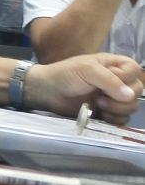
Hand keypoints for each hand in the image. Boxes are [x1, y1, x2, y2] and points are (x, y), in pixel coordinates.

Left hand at [25, 52, 140, 124]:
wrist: (48, 92)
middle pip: (137, 90)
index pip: (135, 71)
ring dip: (117, 109)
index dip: (127, 78)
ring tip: (98, 104)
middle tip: (101, 97)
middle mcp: (116, 80)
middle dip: (122, 97)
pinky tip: (99, 114)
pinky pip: (122, 119)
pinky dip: (114, 119)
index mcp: (114, 65)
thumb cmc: (66, 75)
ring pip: (131, 106)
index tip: (109, 81)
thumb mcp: (87, 71)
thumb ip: (110, 81)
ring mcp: (112, 97)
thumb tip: (130, 96)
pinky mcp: (107, 112)